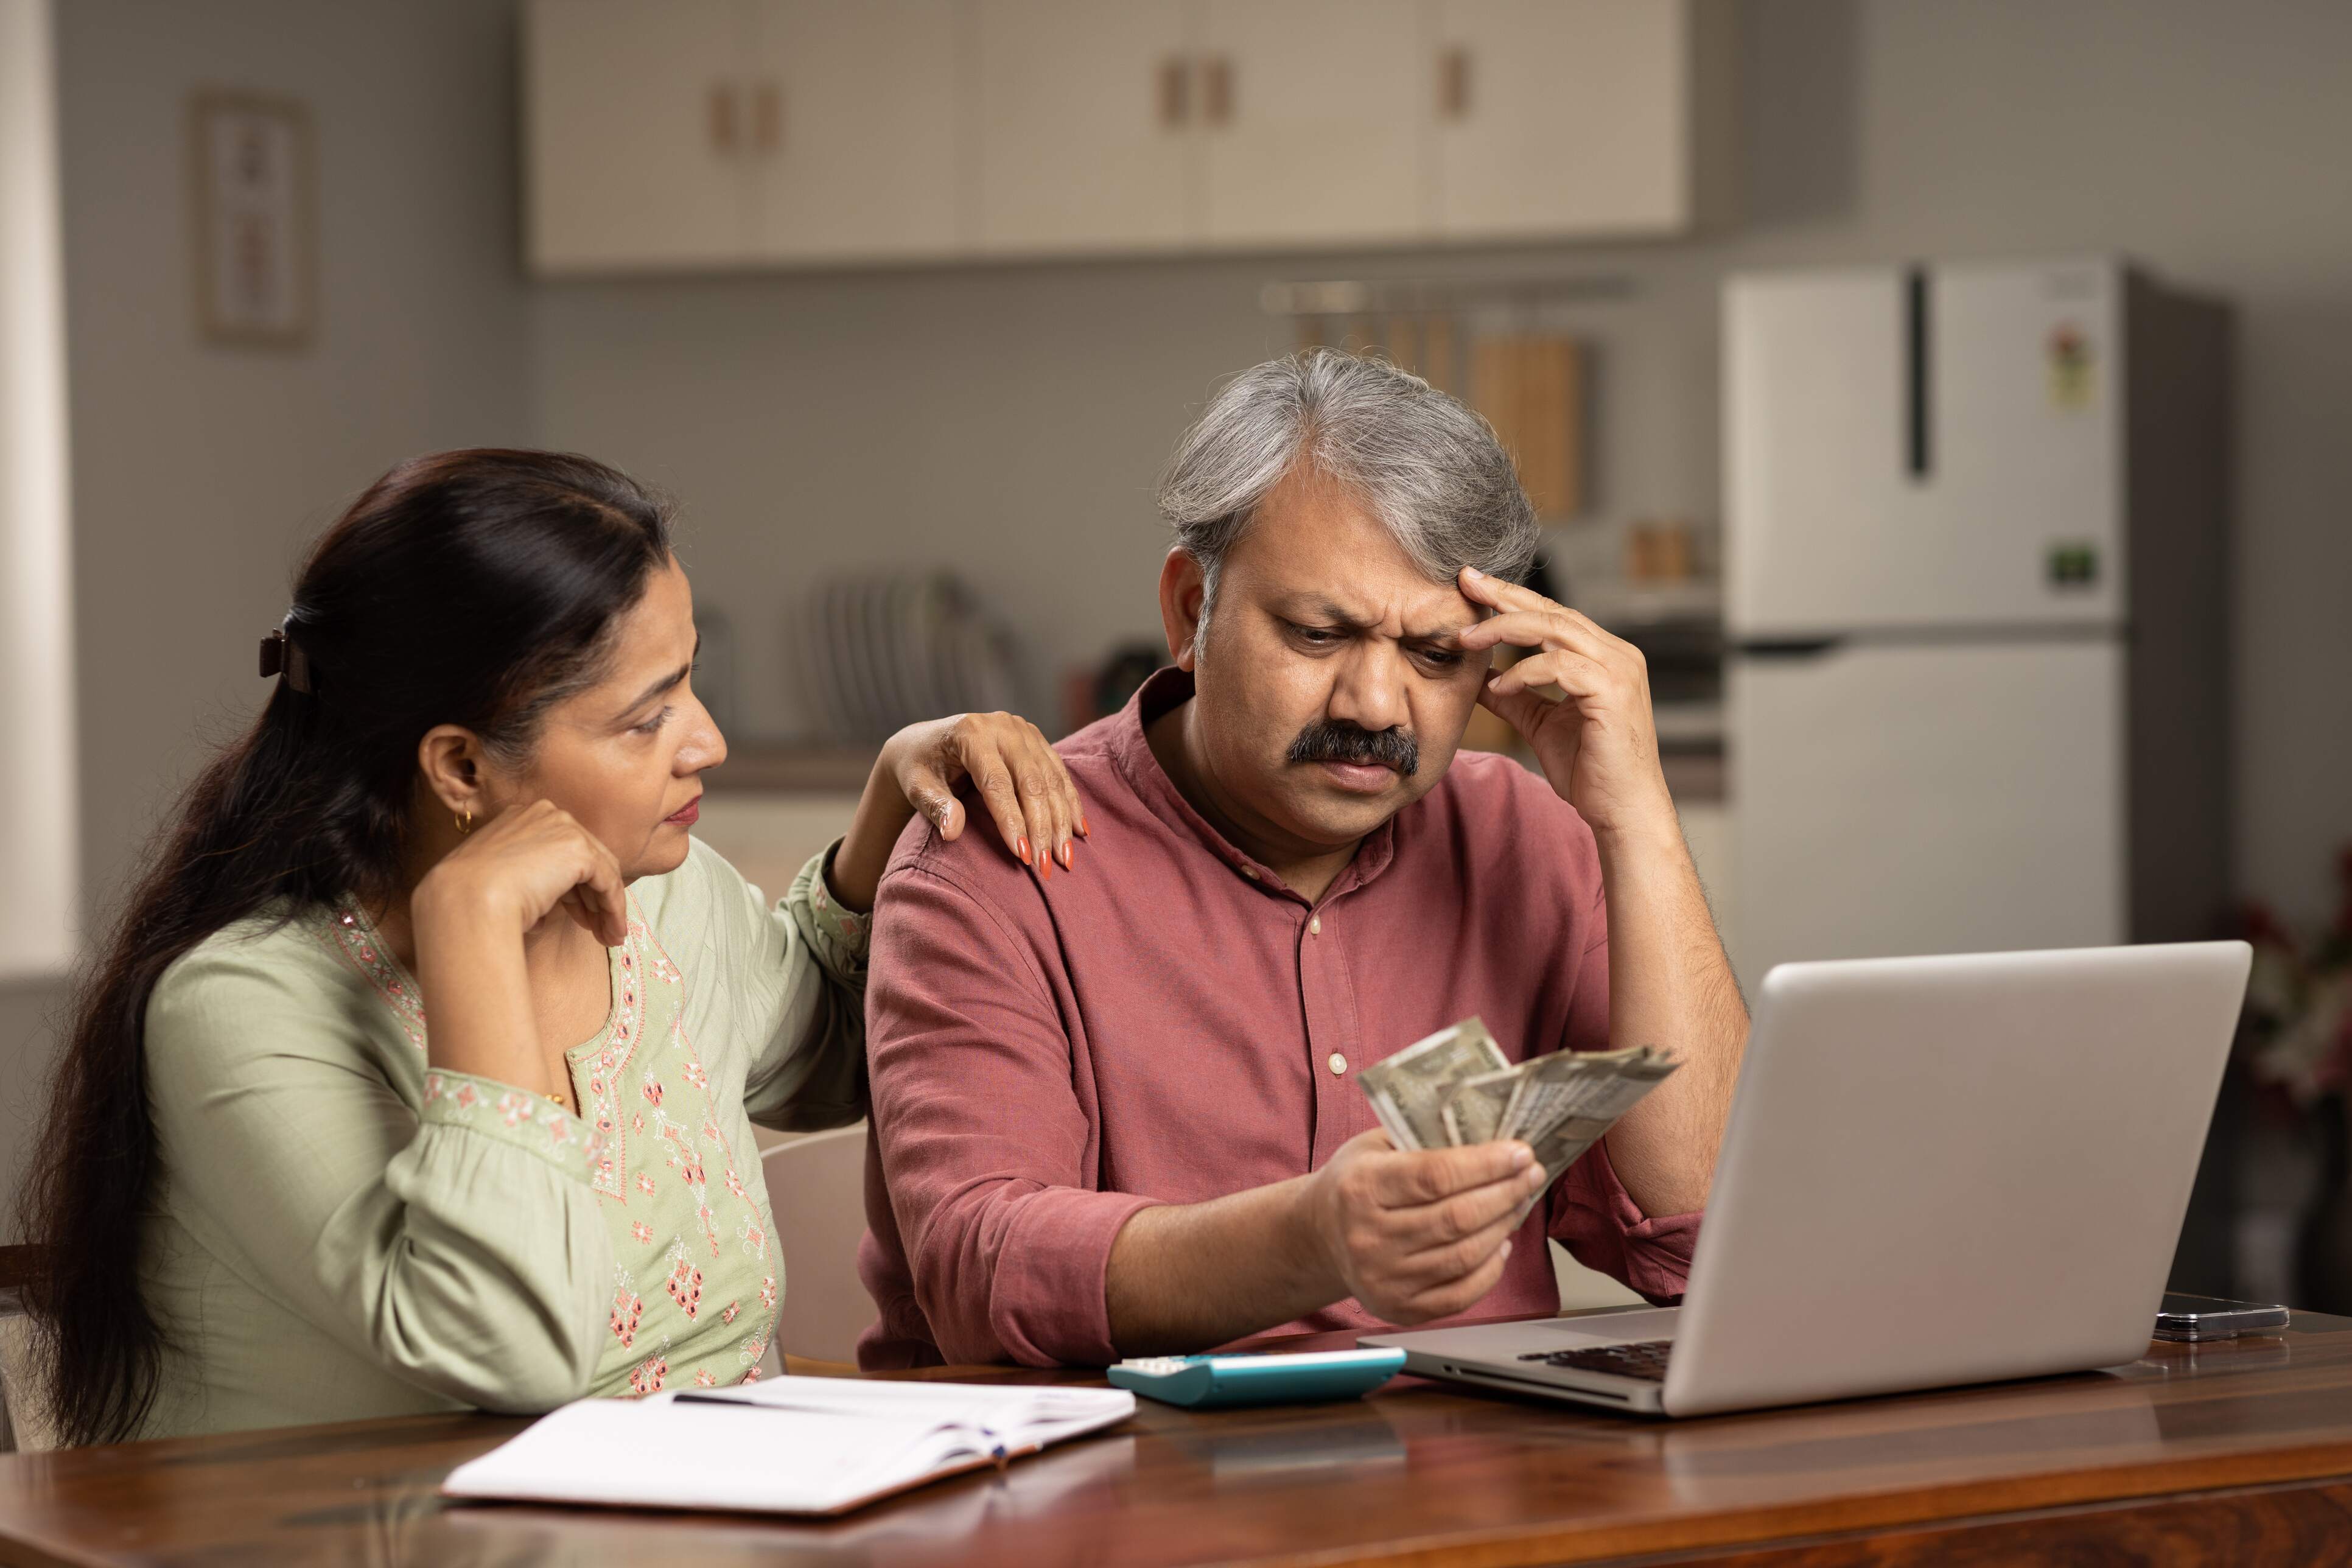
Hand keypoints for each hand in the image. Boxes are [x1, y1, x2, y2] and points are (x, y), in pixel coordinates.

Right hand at [412, 799, 628, 947]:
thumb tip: (546, 912)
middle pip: (583, 860)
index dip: (573, 887)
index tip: (580, 916)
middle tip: (600, 929)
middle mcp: (545, 814)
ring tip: (610, 937)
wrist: (466, 900)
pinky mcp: (579, 849)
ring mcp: (563, 828)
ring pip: (600, 870)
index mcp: (521, 818)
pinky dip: (614, 908)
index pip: (560, 852)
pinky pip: (608, 881)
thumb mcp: (500, 881)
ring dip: (607, 907)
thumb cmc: (471, 899)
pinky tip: (613, 931)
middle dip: (593, 899)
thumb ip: (529, 884)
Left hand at [882, 712, 1088, 876]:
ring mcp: (1024, 731)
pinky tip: (1078, 832)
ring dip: (1062, 821)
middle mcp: (1003, 726)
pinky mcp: (1037, 739)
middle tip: (1047, 867)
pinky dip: (1070, 804)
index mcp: (971, 733)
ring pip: (1051, 780)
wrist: (928, 742)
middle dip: (1043, 828)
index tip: (1022, 857)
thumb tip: (952, 833)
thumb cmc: (920, 768)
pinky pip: (1059, 774)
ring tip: (1065, 859)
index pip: (997, 783)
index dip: (1012, 821)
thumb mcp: (918, 787)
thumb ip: (935, 807)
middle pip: (1032, 782)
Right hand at [1302, 1130, 1545, 1324]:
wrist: (1319, 1235)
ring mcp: (1383, 1278)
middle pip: (1457, 1217)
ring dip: (1504, 1226)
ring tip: (1519, 1203)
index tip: (1520, 1152)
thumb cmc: (1358, 1183)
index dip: (1486, 1164)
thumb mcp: (1376, 1146)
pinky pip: (1461, 1294)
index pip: (1435, 1175)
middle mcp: (1367, 1237)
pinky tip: (1501, 1243)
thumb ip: (1424, 1140)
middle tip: (1531, 1174)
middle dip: (1505, 1193)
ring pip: (1465, 1255)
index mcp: (1361, 1188)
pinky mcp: (1398, 1308)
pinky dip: (1491, 1269)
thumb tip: (1493, 1137)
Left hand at [1456, 567, 1675, 837]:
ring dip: (1506, 629)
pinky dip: (1524, 672)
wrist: (1622, 812)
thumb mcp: (1541, 724)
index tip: (1472, 587)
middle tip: (1466, 582)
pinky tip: (1499, 687)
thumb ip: (1514, 696)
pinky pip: (1560, 666)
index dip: (1512, 599)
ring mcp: (1619, 670)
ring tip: (1468, 639)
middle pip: (1553, 610)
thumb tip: (1477, 677)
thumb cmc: (1590, 771)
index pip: (1553, 614)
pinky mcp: (1612, 692)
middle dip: (1505, 595)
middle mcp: (1617, 654)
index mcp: (1604, 656)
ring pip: (1555, 629)